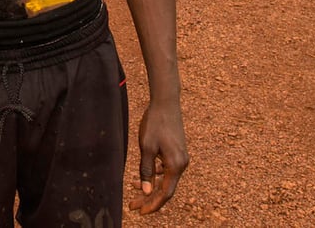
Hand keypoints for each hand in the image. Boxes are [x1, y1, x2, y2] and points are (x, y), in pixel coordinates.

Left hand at [128, 100, 188, 214]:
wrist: (166, 103)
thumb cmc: (155, 124)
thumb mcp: (146, 148)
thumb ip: (146, 171)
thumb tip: (146, 192)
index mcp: (176, 165)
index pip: (165, 194)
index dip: (153, 205)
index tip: (140, 212)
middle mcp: (182, 164)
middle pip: (165, 188)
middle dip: (149, 198)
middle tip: (132, 205)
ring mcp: (181, 158)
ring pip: (165, 179)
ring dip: (150, 186)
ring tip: (132, 189)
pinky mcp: (177, 152)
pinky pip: (167, 170)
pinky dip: (155, 175)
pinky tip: (144, 174)